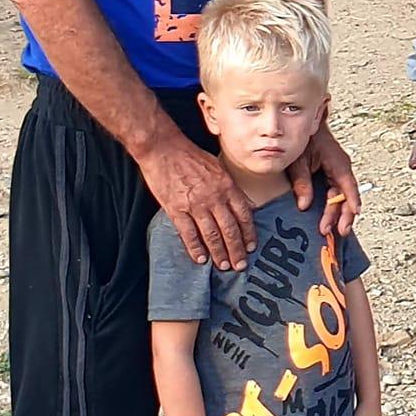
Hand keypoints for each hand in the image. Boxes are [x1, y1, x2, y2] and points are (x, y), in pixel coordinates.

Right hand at [139, 135, 253, 269]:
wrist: (164, 149)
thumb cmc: (191, 156)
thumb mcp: (219, 168)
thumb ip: (230, 188)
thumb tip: (244, 204)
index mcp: (227, 186)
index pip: (243, 214)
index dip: (249, 233)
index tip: (251, 247)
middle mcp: (214, 197)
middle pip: (230, 229)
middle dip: (237, 250)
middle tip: (240, 265)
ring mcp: (195, 205)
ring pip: (211, 235)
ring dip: (219, 253)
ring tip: (223, 266)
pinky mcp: (176, 210)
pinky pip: (188, 234)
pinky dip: (195, 248)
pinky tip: (200, 259)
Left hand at [293, 125, 361, 236]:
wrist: (307, 124)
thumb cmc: (306, 139)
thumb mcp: (299, 160)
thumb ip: (302, 182)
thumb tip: (304, 205)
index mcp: (338, 163)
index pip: (348, 185)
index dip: (352, 201)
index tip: (354, 214)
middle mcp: (342, 169)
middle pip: (346, 195)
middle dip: (343, 215)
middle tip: (337, 231)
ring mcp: (338, 172)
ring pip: (342, 196)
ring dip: (337, 213)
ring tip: (332, 229)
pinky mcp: (332, 175)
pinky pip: (336, 193)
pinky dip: (334, 205)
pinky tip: (332, 218)